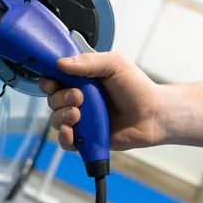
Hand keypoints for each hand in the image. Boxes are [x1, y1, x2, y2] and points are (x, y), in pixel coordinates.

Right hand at [39, 51, 165, 150]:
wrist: (154, 114)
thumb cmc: (137, 88)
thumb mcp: (114, 64)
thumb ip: (88, 61)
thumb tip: (61, 63)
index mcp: (81, 79)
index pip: (53, 79)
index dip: (49, 80)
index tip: (53, 81)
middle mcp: (78, 99)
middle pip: (52, 100)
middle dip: (60, 98)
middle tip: (79, 97)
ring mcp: (81, 119)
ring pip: (55, 119)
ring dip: (62, 116)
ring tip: (78, 115)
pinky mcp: (86, 138)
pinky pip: (65, 142)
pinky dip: (64, 137)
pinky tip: (71, 132)